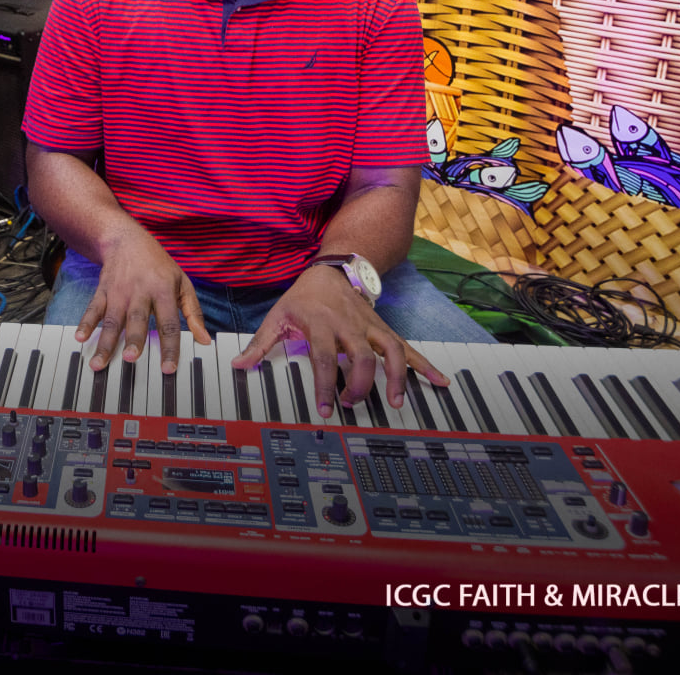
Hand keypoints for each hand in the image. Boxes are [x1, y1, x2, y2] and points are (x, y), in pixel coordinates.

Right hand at [75, 237, 209, 372]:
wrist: (126, 240)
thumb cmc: (159, 265)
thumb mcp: (183, 282)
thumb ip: (193, 313)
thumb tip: (205, 340)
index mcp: (163, 291)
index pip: (168, 323)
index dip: (169, 347)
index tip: (168, 369)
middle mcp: (140, 292)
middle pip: (137, 320)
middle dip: (133, 340)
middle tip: (130, 359)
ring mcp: (119, 292)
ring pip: (112, 320)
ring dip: (105, 342)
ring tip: (98, 363)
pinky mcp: (103, 291)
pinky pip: (93, 309)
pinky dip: (86, 323)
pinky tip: (79, 337)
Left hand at [232, 266, 448, 414]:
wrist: (333, 269)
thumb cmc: (303, 297)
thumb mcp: (277, 315)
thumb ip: (260, 343)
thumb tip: (238, 365)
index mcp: (321, 324)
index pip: (325, 357)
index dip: (326, 384)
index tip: (326, 408)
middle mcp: (349, 325)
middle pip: (361, 356)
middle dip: (360, 384)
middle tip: (352, 404)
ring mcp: (370, 327)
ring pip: (391, 350)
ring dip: (397, 376)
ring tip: (397, 401)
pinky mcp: (384, 330)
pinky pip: (408, 348)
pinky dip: (426, 365)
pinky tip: (440, 382)